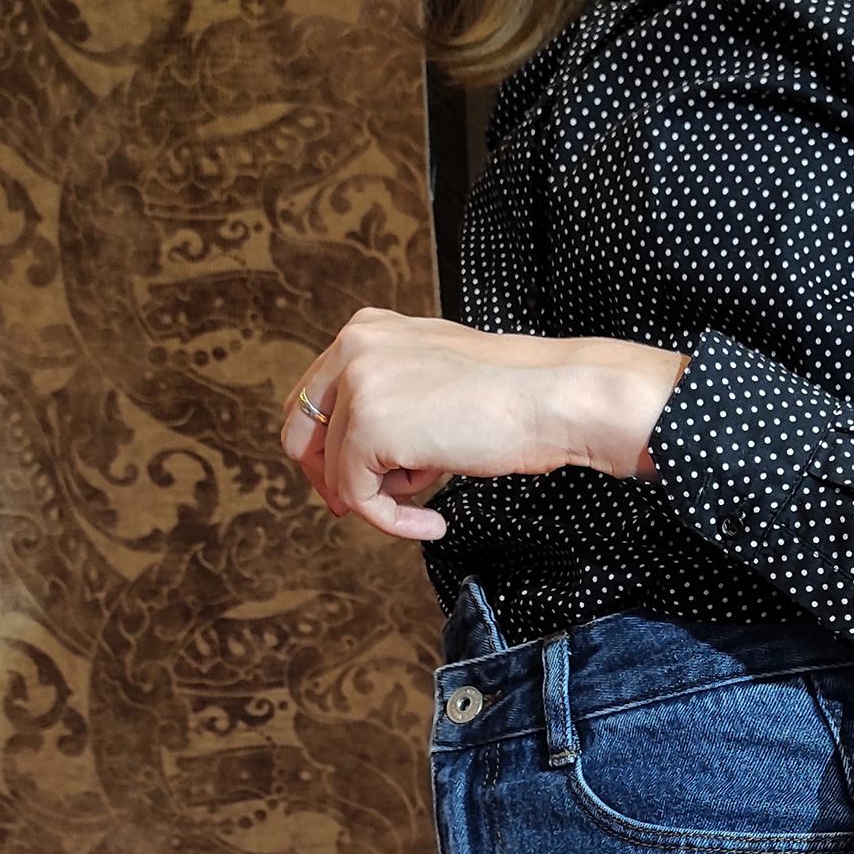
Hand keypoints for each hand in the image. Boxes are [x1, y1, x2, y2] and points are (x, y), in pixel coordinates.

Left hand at [281, 308, 689, 541]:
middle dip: (330, 479)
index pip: (316, 396)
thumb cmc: (516, 397)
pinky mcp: (370, 429)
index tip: (352, 484)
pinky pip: (359, 496)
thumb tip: (367, 460)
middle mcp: (353, 349)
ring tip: (429, 506)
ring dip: (380, 502)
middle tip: (359, 509)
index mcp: (366, 331)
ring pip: (336, 472)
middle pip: (301, 432)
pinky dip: (392, 522)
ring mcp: (358, 387)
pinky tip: (434, 522)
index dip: (326, 449)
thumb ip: (395, 403)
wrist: (552, 397)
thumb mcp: (437, 383)